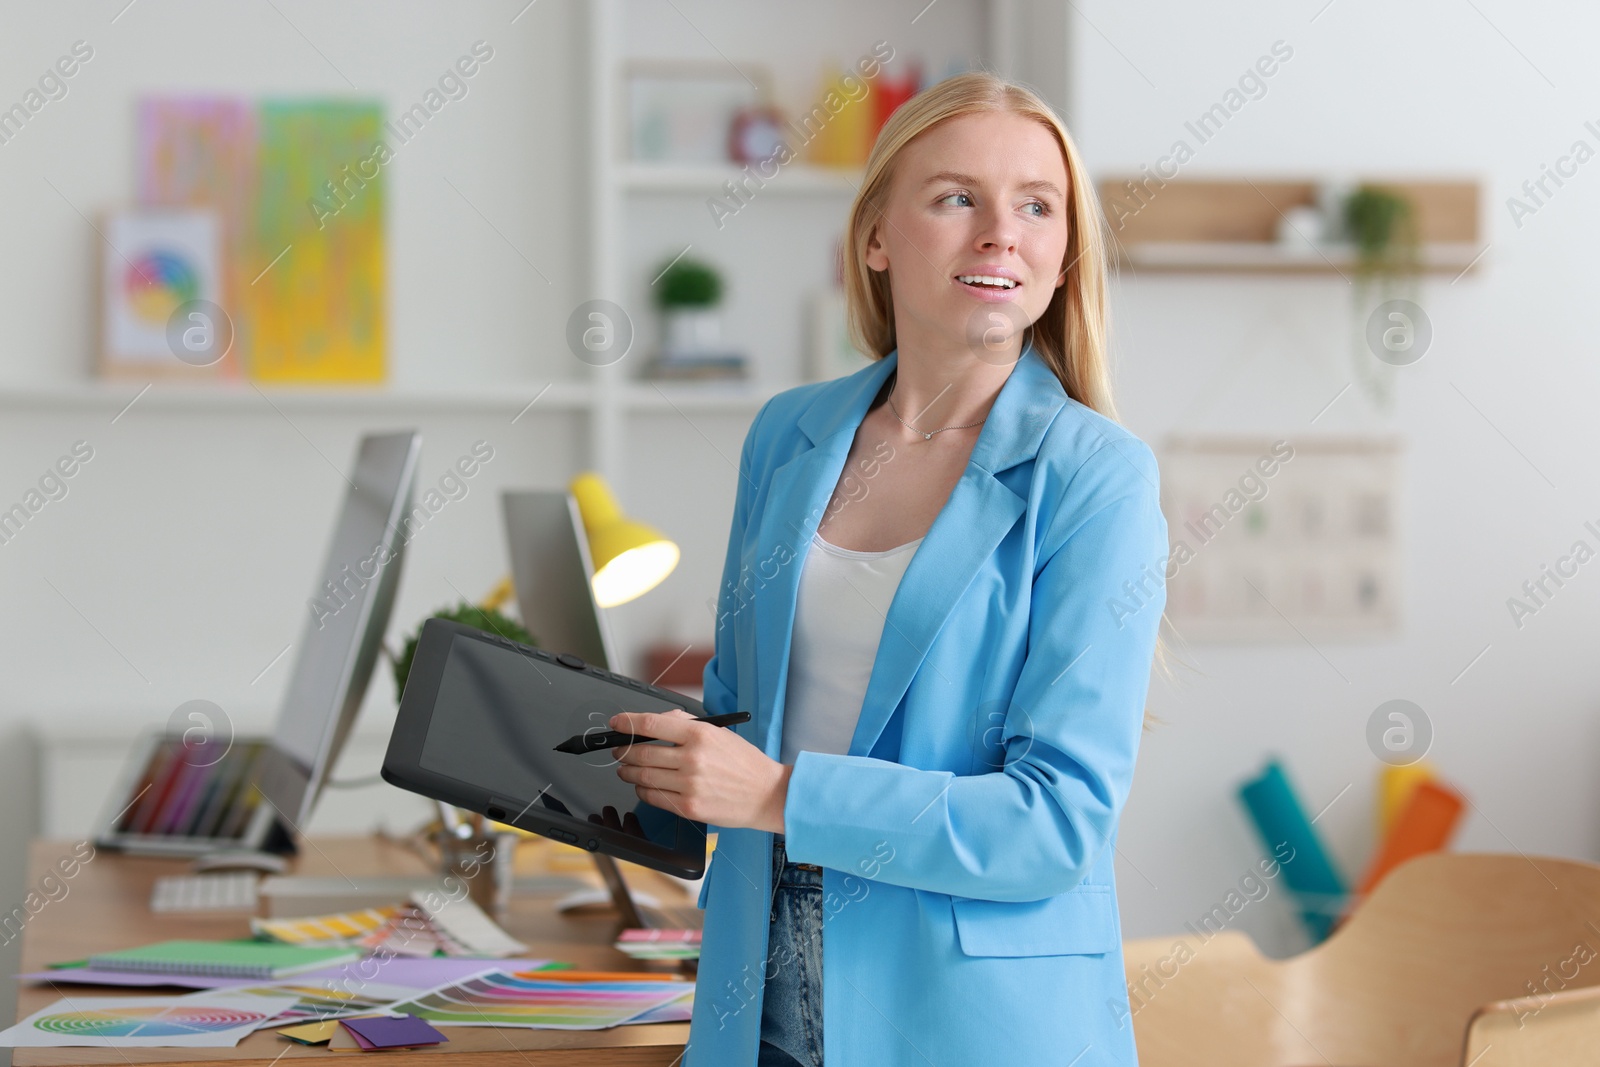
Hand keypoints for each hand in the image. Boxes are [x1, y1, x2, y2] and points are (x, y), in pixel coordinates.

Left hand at [608, 709, 791, 832]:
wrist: (766, 794)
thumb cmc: (744, 763)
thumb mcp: (719, 733)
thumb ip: (686, 723)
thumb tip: (657, 721)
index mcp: (700, 734)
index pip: (652, 724)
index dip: (627, 723)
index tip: (616, 723)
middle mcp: (692, 759)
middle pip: (640, 752)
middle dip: (622, 750)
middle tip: (618, 750)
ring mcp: (689, 785)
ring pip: (642, 776)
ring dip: (627, 771)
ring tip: (626, 769)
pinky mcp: (688, 807)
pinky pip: (653, 797)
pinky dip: (642, 789)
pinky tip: (643, 785)